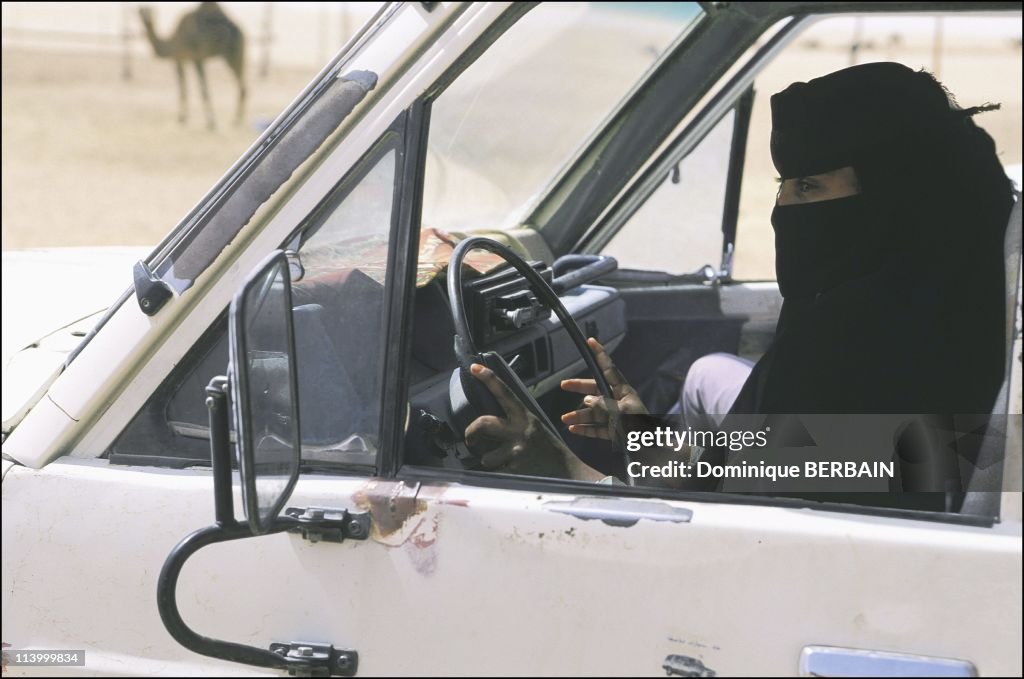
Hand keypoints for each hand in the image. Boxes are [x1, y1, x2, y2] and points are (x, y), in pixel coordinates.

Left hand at [465, 363, 603, 481]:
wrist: (566, 470)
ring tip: (500, 461)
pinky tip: (511, 471)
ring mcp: (517, 450)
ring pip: (485, 456)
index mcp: (524, 416)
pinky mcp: (515, 468)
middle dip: (471, 432)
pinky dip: (498, 472)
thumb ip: (514, 419)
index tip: (474, 367)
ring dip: (489, 460)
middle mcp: (520, 430)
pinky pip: (494, 471)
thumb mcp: (533, 425)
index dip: (488, 378)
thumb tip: (487, 419)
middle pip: (483, 423)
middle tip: (471, 439)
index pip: (504, 393)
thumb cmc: (545, 447)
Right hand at [560, 338, 647, 440]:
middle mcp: (619, 402)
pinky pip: (597, 428)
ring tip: (565, 418)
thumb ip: (603, 406)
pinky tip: (574, 429)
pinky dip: (586, 429)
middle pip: (596, 391)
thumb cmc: (642, 431)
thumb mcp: (621, 415)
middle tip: (563, 385)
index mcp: (624, 392)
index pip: (609, 370)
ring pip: (594, 413)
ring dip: (579, 415)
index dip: (600, 355)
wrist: (656, 453)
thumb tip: (587, 399)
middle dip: (580, 388)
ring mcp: (617, 418)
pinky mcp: (615, 433)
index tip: (590, 342)